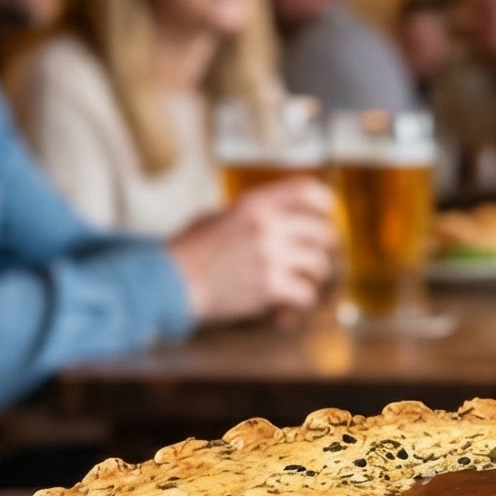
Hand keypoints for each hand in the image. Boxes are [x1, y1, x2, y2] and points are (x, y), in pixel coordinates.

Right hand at [169, 177, 335, 324]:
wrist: (171, 281)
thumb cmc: (191, 250)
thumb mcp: (218, 215)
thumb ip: (251, 213)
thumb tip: (283, 214)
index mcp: (255, 204)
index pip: (309, 192)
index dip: (324, 204)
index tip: (325, 216)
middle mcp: (267, 226)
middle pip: (323, 231)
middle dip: (323, 246)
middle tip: (314, 255)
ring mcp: (270, 256)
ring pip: (320, 264)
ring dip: (314, 275)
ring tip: (302, 280)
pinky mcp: (270, 286)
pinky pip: (307, 293)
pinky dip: (302, 300)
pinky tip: (290, 303)